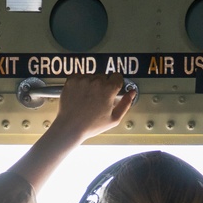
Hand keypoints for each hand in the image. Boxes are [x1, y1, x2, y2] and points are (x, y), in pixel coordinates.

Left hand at [10, 76, 134, 194]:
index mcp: (108, 89)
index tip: (112, 91)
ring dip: (92, 84)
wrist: (70, 127)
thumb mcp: (114, 119)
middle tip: (98, 98)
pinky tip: (80, 95)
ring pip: (92, 76)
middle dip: (103, 85)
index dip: (116, 84)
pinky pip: (80, 76)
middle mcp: (96, 81)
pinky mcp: (72, 80)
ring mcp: (83, 79)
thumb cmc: (91, 125)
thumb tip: (132, 92)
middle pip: (104, 76)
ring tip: (87, 98)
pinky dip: (80, 83)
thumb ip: (126, 103)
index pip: (117, 76)